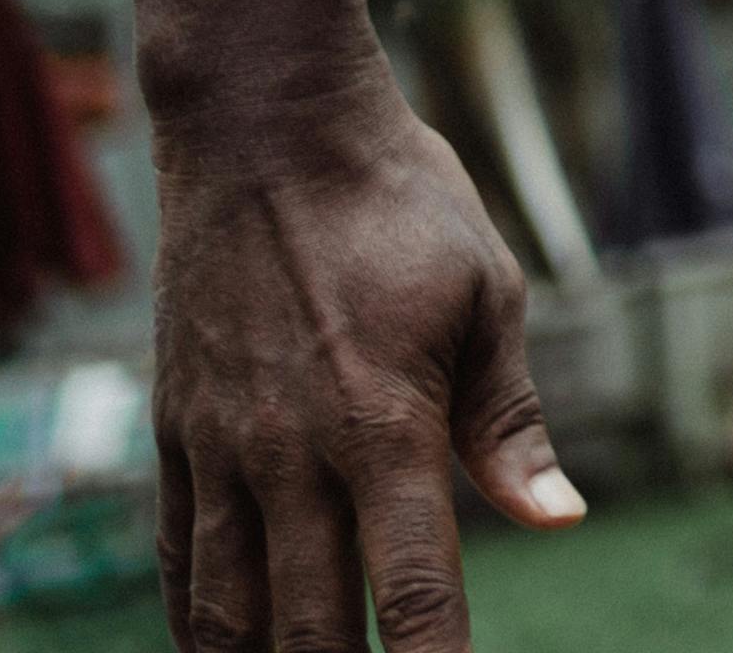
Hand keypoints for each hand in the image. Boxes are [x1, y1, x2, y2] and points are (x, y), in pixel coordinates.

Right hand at [150, 84, 575, 652]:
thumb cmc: (400, 203)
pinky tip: (220, 648)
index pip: (412, 585)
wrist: (268, 131)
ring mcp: (220, 447)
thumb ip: (508, 422)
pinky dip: (193, 621)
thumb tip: (557, 519)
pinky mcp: (174, 430)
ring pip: (223, 609)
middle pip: (306, 624)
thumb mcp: (486, 294)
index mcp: (385, 423)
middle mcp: (291, 453)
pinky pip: (176, 555)